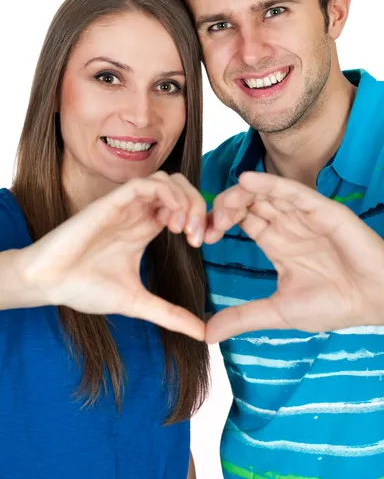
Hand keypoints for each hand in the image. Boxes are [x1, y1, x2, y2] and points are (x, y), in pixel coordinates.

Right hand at [15, 172, 206, 339]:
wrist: (50, 283)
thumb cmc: (85, 288)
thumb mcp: (138, 302)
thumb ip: (170, 314)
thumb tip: (202, 335)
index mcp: (145, 228)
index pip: (183, 208)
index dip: (201, 219)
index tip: (203, 243)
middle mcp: (139, 213)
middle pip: (181, 188)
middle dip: (198, 206)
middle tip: (197, 236)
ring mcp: (126, 206)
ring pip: (167, 180)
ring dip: (185, 200)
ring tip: (183, 230)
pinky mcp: (112, 202)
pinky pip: (146, 184)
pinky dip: (167, 195)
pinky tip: (171, 221)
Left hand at [205, 171, 383, 342]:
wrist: (374, 302)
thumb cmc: (333, 304)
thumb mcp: (278, 311)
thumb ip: (242, 317)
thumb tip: (206, 334)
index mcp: (277, 242)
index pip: (242, 220)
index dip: (220, 222)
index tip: (203, 236)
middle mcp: (288, 224)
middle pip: (249, 203)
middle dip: (225, 208)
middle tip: (210, 223)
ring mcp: (304, 215)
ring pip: (266, 193)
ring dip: (241, 194)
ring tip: (222, 204)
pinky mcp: (322, 209)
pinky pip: (292, 191)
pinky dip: (269, 183)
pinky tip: (247, 181)